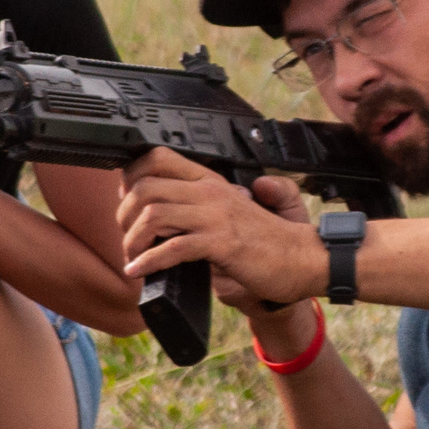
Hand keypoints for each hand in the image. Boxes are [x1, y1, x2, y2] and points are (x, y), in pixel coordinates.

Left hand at [115, 148, 325, 309]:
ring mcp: (216, 216)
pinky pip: (173, 247)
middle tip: (125, 235)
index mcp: (211, 182)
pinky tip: (139, 271)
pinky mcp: (221, 244)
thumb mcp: (229, 214)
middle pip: (147, 186)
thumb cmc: (267, 242)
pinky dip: (149, 261)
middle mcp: (210, 192)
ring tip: (131, 256)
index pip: (158, 158)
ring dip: (132, 238)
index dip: (131, 176)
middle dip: (124, 213)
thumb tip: (161, 214)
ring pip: (154, 213)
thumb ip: (199, 209)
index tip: (124, 200)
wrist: (303, 258)